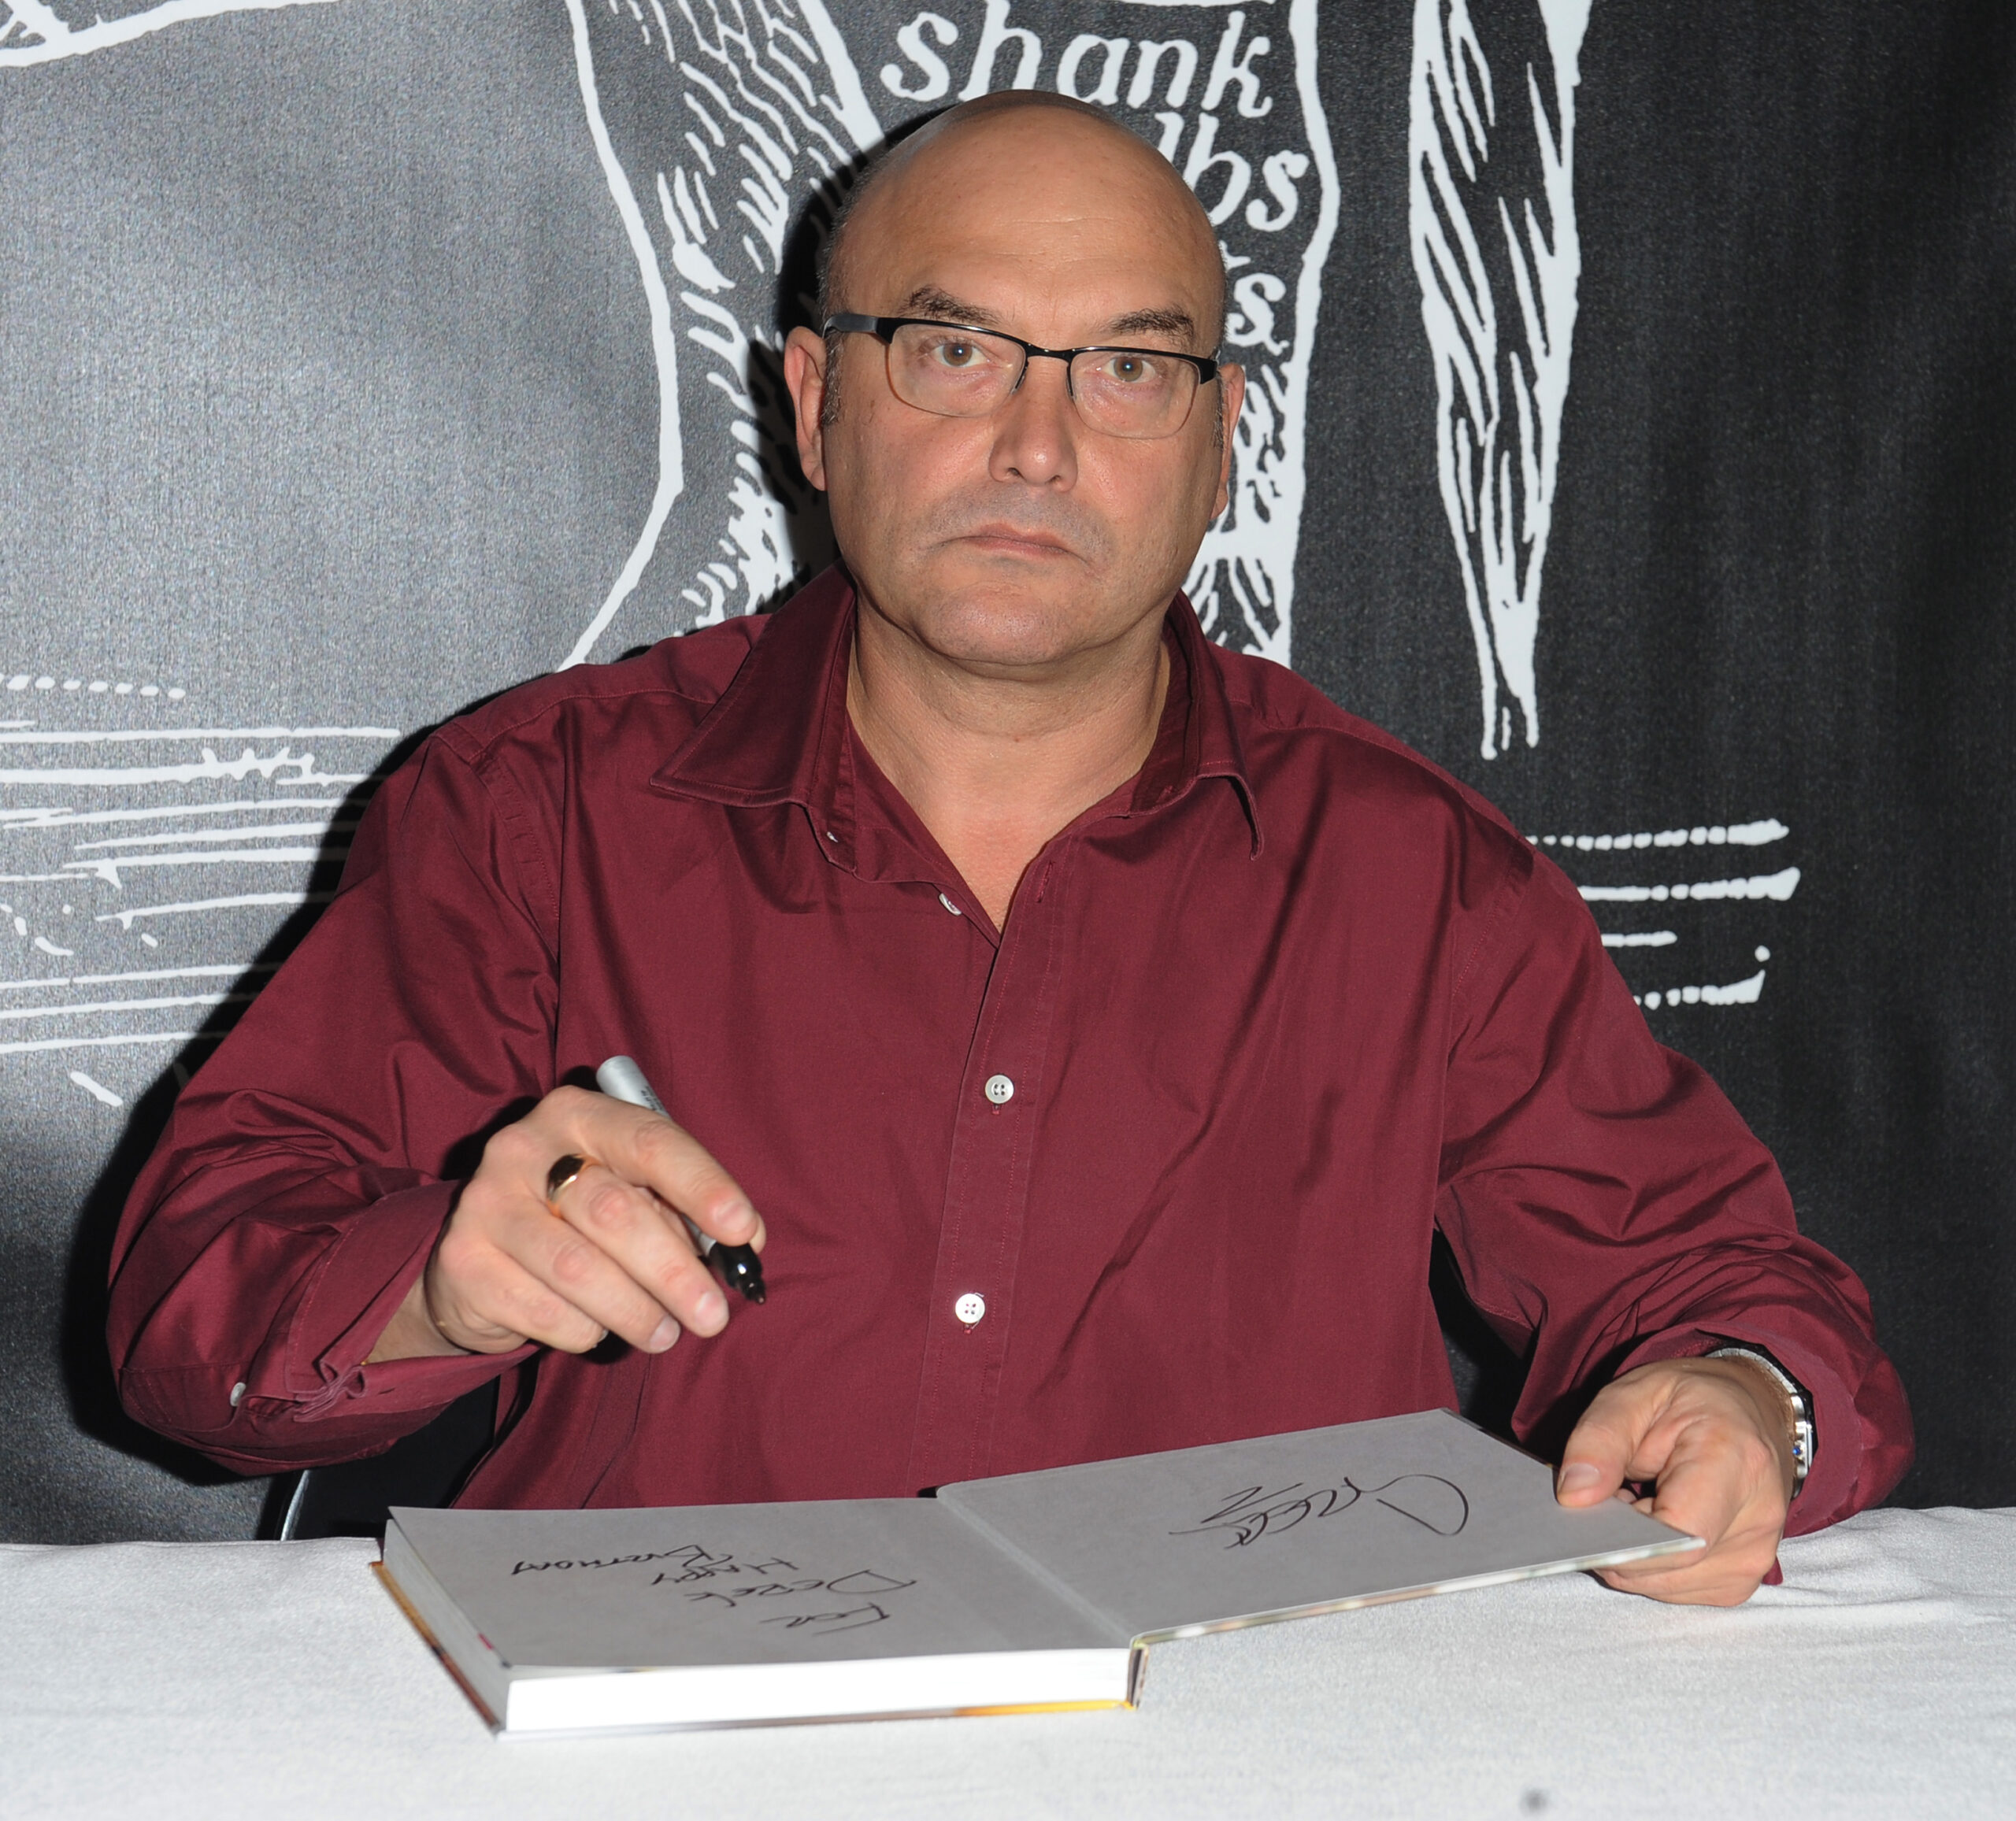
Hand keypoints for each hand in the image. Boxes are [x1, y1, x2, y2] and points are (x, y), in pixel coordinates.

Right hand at [367, 1085, 763, 1362]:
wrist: (480, 1254)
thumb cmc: (578, 1217)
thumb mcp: (628, 1192)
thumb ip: (681, 1210)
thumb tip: (745, 1242)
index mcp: (579, 1115)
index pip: (650, 1142)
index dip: (702, 1186)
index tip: (743, 1231)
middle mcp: (524, 1148)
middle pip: (615, 1212)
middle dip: (674, 1272)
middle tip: (714, 1315)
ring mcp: (486, 1203)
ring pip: (579, 1270)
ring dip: (635, 1312)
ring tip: (665, 1333)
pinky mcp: (463, 1262)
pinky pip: (544, 1310)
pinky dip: (586, 1330)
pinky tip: (598, 1329)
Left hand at [1555, 1356, 1795, 1605]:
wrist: (1748, 1411)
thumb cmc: (1690, 1399)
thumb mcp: (1632, 1395)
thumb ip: (1598, 1441)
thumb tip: (1573, 1498)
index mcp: (1736, 1460)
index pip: (1681, 1534)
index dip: (1624, 1540)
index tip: (1585, 1518)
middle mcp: (1757, 1517)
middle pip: (1670, 1567)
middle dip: (1617, 1544)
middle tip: (1603, 1498)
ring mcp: (1756, 1554)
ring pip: (1668, 1585)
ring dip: (1633, 1555)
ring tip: (1632, 1503)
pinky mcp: (1743, 1576)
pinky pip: (1680, 1589)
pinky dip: (1653, 1565)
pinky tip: (1650, 1525)